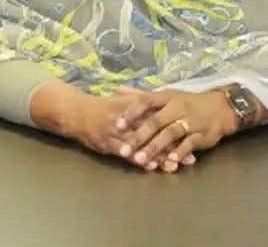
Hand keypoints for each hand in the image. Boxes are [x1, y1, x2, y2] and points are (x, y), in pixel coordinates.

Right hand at [30, 81, 195, 169]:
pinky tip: (150, 166)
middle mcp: (128, 117)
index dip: (175, 127)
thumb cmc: (102, 107)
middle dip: (172, 145)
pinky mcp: (108, 142)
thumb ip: (140, 102)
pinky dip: (139, 159)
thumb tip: (161, 102)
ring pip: (143, 144)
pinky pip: (126, 153)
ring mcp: (118, 130)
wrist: (77, 112)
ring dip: (159, 156)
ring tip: (174, 166)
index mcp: (134, 105)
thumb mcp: (122, 100)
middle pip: (155, 132)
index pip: (159, 117)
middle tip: (189, 156)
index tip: (191, 135)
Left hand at [114, 87, 239, 171]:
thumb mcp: (166, 95)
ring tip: (140, 160)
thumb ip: (141, 95)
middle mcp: (177, 107)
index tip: (117, 124)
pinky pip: (189, 144)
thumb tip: (118, 90)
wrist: (221, 108)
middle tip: (124, 151)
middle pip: (156, 121)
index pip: (146, 101)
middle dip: (139, 136)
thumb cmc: (188, 102)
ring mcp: (190, 121)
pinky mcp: (201, 134)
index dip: (132, 112)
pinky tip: (169, 162)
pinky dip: (179, 152)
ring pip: (170, 134)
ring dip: (155, 147)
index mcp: (167, 97)